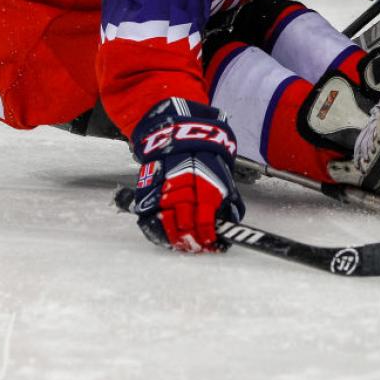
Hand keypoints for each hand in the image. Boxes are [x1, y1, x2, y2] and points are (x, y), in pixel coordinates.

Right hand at [131, 98, 245, 251]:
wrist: (177, 132)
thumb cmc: (204, 155)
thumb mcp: (221, 172)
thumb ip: (227, 197)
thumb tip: (232, 220)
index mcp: (204, 184)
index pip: (205, 219)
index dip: (208, 236)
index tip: (213, 244)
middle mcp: (182, 189)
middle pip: (185, 226)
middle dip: (193, 241)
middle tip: (199, 247)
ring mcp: (162, 191)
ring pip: (167, 225)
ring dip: (176, 240)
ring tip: (184, 246)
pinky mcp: (147, 191)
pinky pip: (149, 219)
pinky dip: (157, 232)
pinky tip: (166, 238)